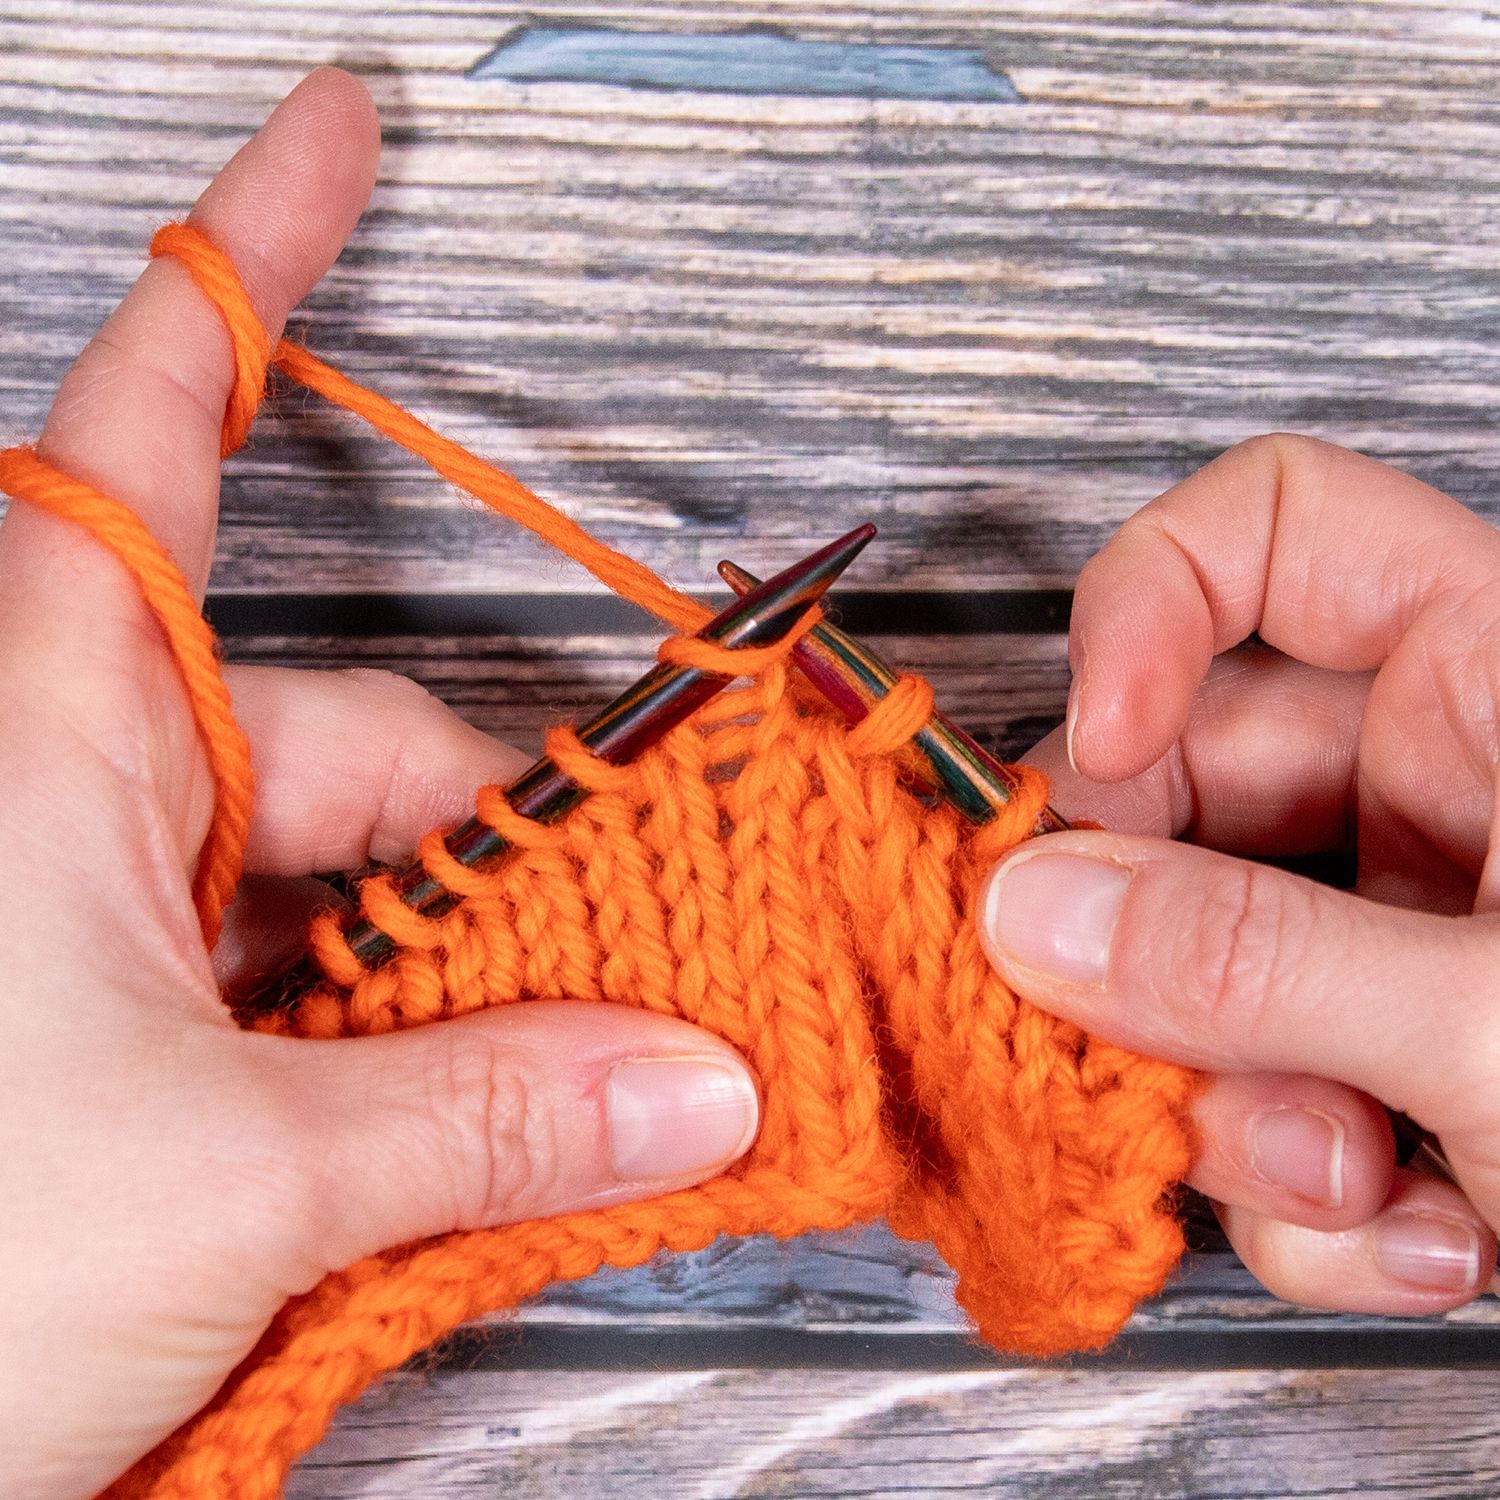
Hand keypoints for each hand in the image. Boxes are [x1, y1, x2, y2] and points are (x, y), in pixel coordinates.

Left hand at [0, 70, 757, 1498]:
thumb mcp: (226, 1177)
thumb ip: (485, 1115)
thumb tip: (685, 1082)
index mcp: (53, 732)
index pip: (161, 422)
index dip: (256, 257)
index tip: (335, 127)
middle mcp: (87, 793)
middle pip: (362, 731)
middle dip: (510, 828)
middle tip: (642, 930)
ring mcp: (123, 914)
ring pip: (362, 878)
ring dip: (481, 962)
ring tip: (581, 1062)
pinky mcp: (151, 1028)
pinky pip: (333, 980)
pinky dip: (426, 1035)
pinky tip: (498, 1107)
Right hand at [977, 434, 1499, 1313]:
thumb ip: (1266, 964)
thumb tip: (1035, 912)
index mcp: (1497, 681)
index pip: (1272, 529)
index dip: (1148, 607)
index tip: (1100, 751)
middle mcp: (1432, 785)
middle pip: (1183, 787)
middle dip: (1158, 941)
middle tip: (1147, 1036)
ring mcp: (1397, 926)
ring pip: (1197, 963)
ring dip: (1236, 1105)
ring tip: (1353, 1184)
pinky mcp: (1387, 1055)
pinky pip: (1258, 1090)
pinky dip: (1302, 1196)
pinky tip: (1412, 1243)